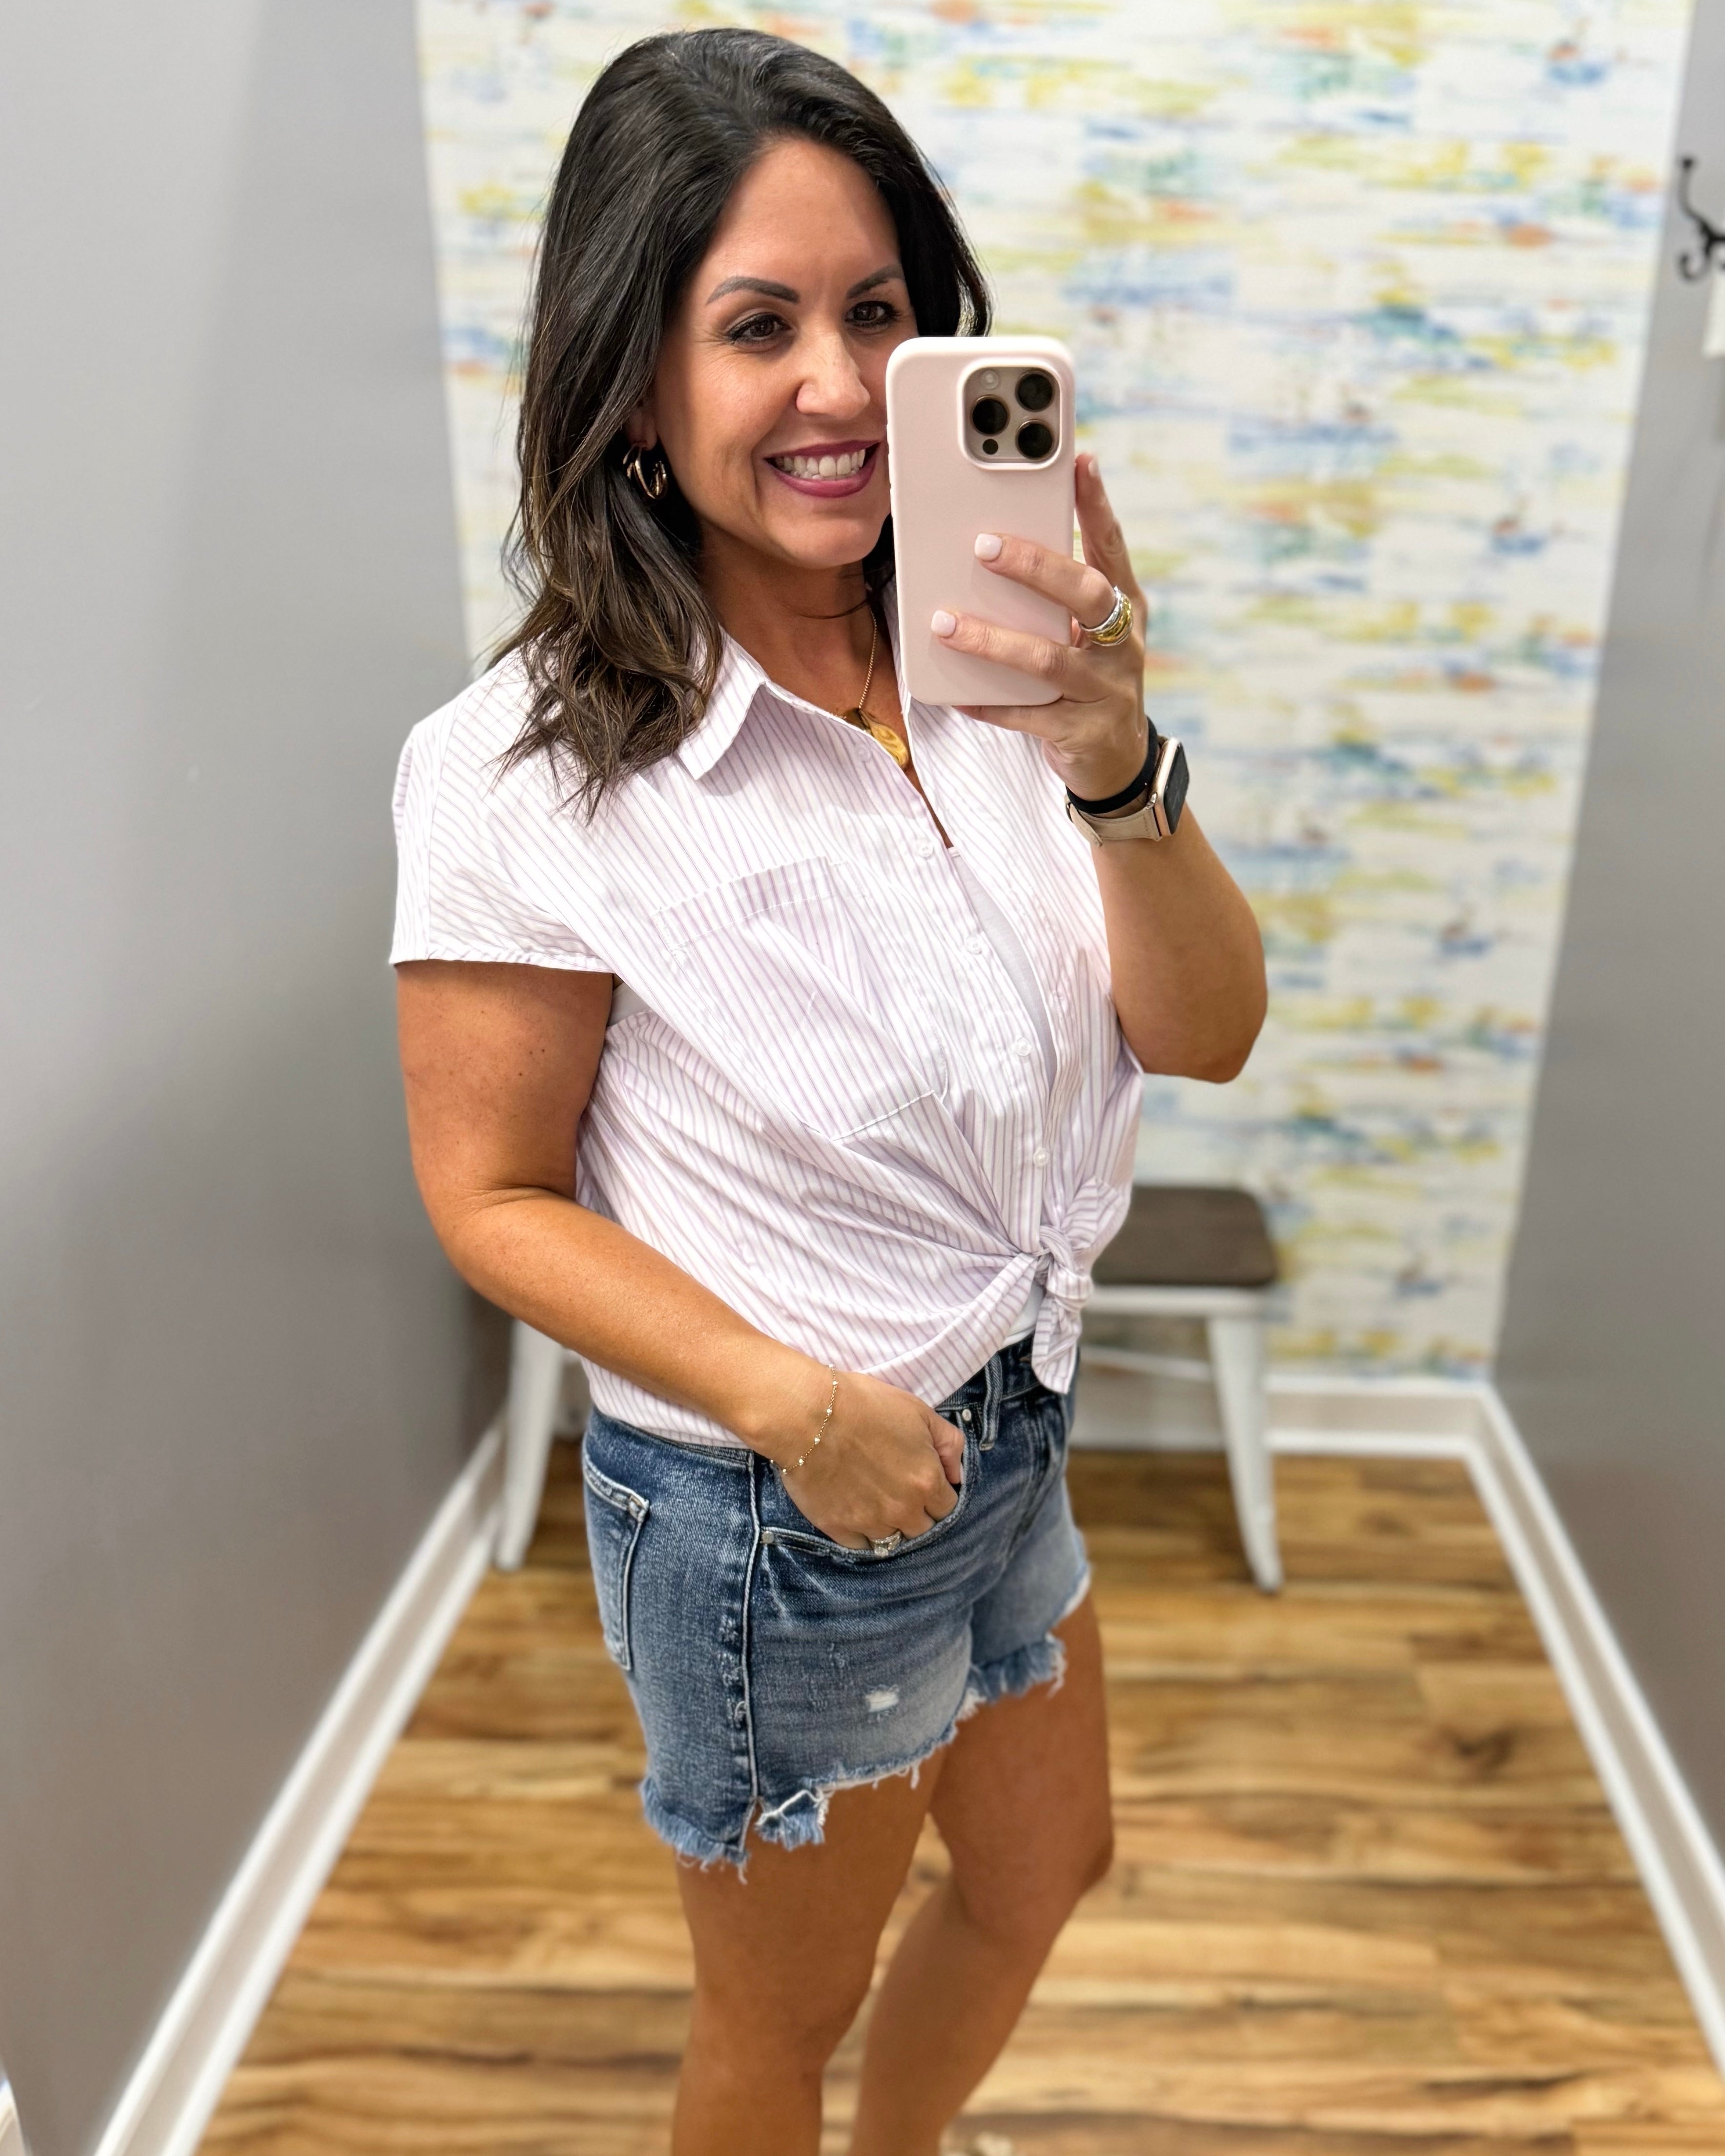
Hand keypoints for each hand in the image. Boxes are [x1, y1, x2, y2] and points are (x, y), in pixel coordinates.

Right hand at [769, 1365, 964, 1550]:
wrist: (808, 1413)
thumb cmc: (864, 1404)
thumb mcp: (918, 1411)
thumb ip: (949, 1444)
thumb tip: (956, 1475)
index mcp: (927, 1482)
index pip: (947, 1508)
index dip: (937, 1494)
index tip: (922, 1482)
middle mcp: (903, 1510)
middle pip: (922, 1529)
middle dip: (916, 1512)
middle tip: (897, 1490)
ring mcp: (870, 1523)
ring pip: (892, 1540)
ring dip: (889, 1524)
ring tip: (874, 1500)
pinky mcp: (839, 1528)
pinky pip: (860, 1545)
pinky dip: (861, 1533)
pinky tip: (854, 1510)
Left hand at [932, 453, 1149, 800]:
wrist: (1118, 763)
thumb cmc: (1091, 682)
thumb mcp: (1089, 635)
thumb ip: (1059, 598)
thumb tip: (998, 548)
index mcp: (1127, 609)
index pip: (1113, 548)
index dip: (1098, 505)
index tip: (1080, 461)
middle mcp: (1124, 645)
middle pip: (1088, 595)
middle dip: (1037, 567)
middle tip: (985, 545)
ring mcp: (1105, 691)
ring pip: (1048, 659)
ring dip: (993, 640)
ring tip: (945, 624)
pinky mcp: (1080, 733)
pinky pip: (1026, 716)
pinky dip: (988, 703)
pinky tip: (952, 693)